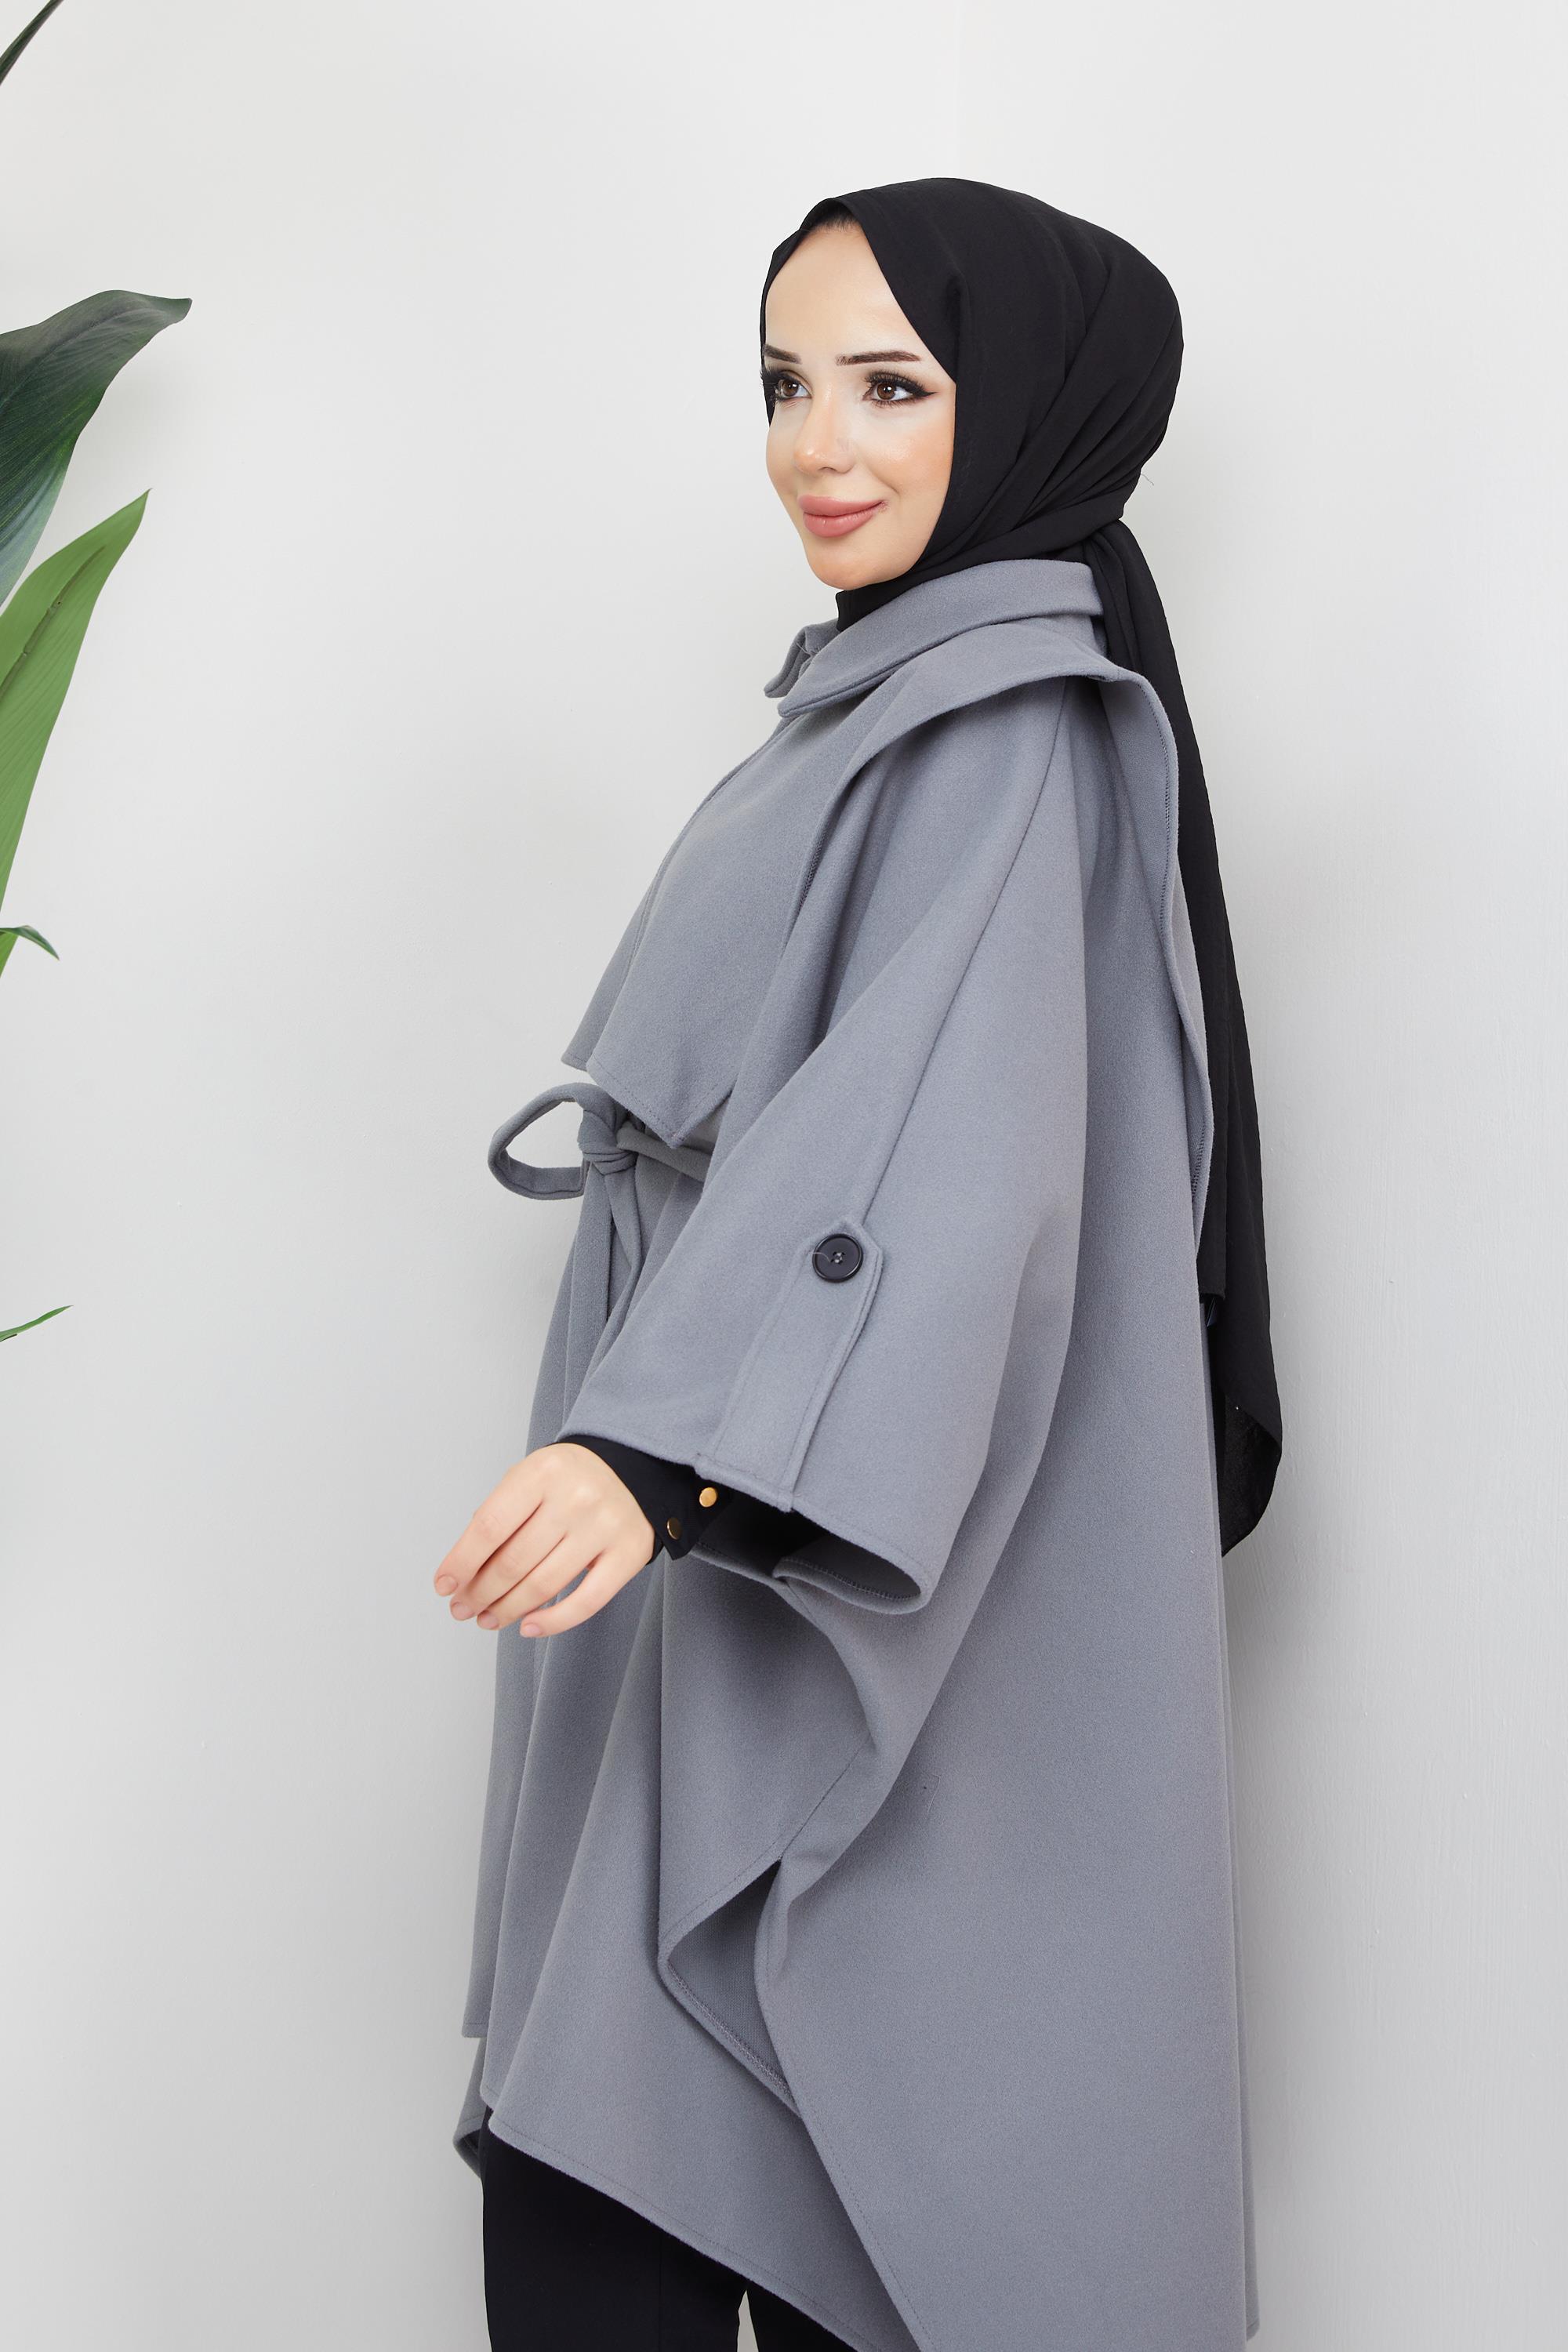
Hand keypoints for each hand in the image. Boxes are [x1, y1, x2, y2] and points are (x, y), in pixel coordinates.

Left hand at [434, 1442, 656, 1638]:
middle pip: (513, 1561)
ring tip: (488, 1618)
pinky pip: (586, 1602)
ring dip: (507, 1610)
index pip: (489, 1527)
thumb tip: (464, 1573)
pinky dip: (553, 1622)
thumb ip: (498, 1517)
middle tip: (463, 1609)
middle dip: (480, 1593)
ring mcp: (605, 1527)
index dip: (461, 1562)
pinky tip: (528, 1626)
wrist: (632, 1469)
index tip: (445, 1585)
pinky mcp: (629, 1554)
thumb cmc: (568, 1480)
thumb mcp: (528, 1479)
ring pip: (544, 1585)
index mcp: (542, 1472)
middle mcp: (576, 1498)